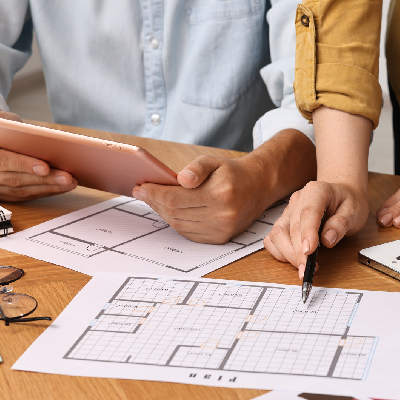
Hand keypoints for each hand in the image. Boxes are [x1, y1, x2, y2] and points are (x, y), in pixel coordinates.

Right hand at [0, 108, 76, 201]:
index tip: (45, 167)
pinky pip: (23, 197)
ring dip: (48, 188)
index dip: (23, 165)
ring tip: (69, 182)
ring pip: (20, 191)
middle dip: (43, 179)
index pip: (0, 161)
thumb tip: (35, 136)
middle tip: (67, 177)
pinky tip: (60, 187)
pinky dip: (44, 192)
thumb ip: (10, 126)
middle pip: (14, 179)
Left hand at [133, 155, 272, 243]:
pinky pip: (189, 233)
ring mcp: (222, 230)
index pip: (175, 198)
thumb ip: (196, 168)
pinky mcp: (221, 238)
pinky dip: (176, 222)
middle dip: (155, 202)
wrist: (258, 187)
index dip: (154, 194)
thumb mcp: (214, 161)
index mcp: (221, 194)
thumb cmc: (233, 173)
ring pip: (179, 225)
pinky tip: (170, 211)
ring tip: (154, 200)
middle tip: (142, 192)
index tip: (141, 187)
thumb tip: (180, 179)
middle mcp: (223, 216)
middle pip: (175, 213)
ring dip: (163, 213)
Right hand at [263, 180, 367, 277]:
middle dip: (299, 253)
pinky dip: (280, 252)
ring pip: (277, 235)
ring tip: (304, 267)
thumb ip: (341, 224)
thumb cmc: (347, 202)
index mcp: (316, 191)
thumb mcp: (354, 211)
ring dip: (288, 255)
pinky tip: (294, 259)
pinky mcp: (282, 222)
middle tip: (309, 270)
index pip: (309, 213)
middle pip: (292, 228)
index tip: (309, 252)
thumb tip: (328, 240)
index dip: (307, 234)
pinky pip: (272, 240)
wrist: (340, 194)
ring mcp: (288, 211)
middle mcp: (298, 200)